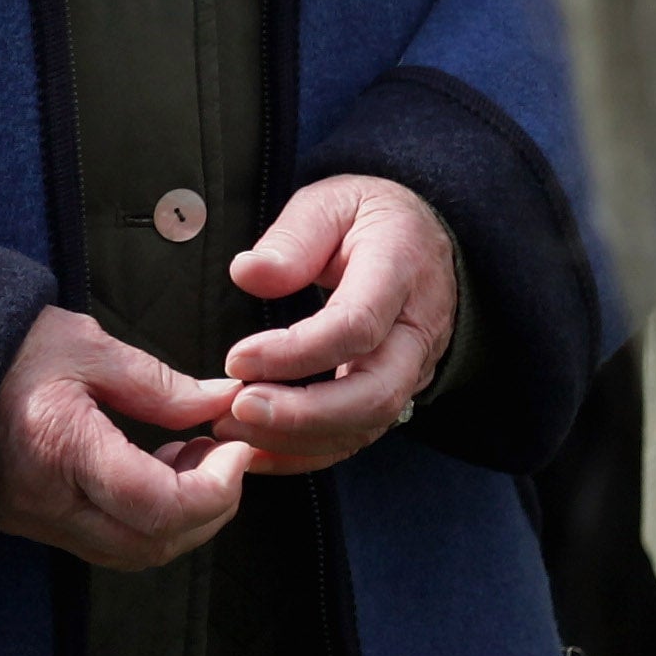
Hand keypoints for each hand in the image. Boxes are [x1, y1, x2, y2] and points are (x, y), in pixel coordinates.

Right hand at [0, 305, 249, 569]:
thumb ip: (160, 385)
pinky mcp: (26, 522)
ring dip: (177, 520)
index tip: (235, 449)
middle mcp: (44, 501)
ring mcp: (31, 520)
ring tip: (190, 459)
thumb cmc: (6, 345)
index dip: (215, 489)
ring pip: (129, 555)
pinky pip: (102, 543)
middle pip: (150, 545)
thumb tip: (221, 404)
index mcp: (60, 448)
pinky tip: (152, 470)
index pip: (157, 506)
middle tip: (225, 457)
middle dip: (208, 511)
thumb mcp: (88, 347)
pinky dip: (143, 521)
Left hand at [217, 174, 458, 471]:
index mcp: (401, 268)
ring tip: (233, 429)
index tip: (237, 360)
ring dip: (297, 438)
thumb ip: (293, 237)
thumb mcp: (331, 201)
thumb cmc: (368, 219)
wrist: (421, 243)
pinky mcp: (395, 395)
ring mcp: (412, 369)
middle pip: (374, 393)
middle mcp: (416, 328)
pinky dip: (306, 453)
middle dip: (303, 413)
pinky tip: (258, 450)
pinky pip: (357, 437)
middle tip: (238, 410)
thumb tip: (248, 273)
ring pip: (367, 424)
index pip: (356, 326)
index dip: (295, 353)